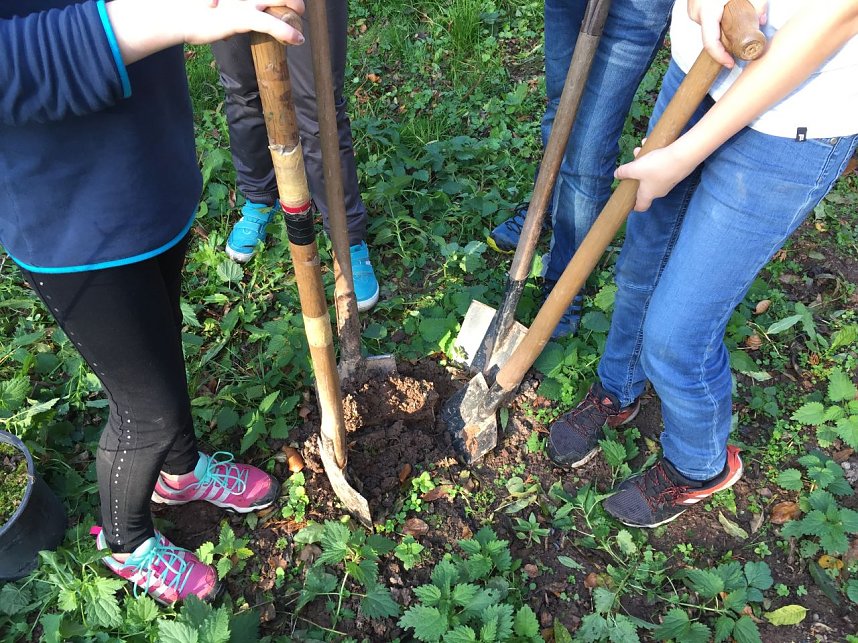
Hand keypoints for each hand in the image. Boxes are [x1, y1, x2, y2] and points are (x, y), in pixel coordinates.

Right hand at [107, 0, 304, 64]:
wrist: (174, 14)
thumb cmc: (191, 9)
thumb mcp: (214, 4)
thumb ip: (228, 7)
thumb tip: (230, 21)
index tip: (285, 2)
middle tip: (299, 7)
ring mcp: (244, 0)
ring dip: (295, 7)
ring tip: (302, 17)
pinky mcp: (242, 17)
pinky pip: (270, 23)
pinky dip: (287, 31)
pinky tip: (298, 39)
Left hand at [614, 141, 696, 211]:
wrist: (683, 156)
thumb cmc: (656, 166)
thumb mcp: (635, 168)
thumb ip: (624, 172)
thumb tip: (616, 175)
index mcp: (648, 195)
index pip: (641, 206)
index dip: (634, 206)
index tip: (629, 201)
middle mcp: (659, 191)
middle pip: (644, 187)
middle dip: (636, 174)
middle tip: (633, 163)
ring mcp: (669, 182)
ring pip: (652, 174)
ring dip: (645, 163)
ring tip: (640, 149)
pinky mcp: (676, 172)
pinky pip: (662, 166)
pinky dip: (656, 158)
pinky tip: (653, 145)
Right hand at [687, 0, 766, 67]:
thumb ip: (757, 4)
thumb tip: (762, 22)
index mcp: (708, 11)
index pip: (710, 43)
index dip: (720, 57)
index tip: (732, 63)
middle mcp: (696, 12)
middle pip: (710, 35)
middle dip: (726, 39)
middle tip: (742, 38)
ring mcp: (691, 9)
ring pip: (708, 27)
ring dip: (721, 26)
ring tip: (735, 15)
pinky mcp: (692, 5)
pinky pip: (704, 18)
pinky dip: (715, 18)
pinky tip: (725, 8)